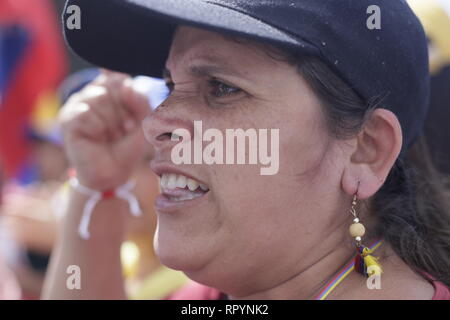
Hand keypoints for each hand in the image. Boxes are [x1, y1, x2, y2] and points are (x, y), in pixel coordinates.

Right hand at [59, 70, 149, 190]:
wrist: (114, 172)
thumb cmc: (127, 146)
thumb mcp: (143, 121)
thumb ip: (141, 99)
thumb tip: (126, 84)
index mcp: (111, 89)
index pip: (121, 78)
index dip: (131, 99)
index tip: (133, 119)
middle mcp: (93, 92)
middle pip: (112, 86)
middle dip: (123, 112)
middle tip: (122, 130)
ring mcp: (79, 103)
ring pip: (99, 98)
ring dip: (111, 122)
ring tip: (111, 136)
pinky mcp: (67, 118)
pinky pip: (86, 113)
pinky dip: (98, 129)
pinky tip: (96, 138)